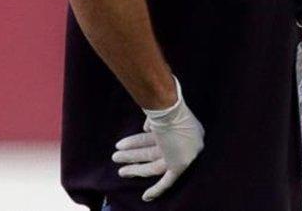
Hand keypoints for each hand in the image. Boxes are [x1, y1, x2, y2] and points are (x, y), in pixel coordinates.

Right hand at [112, 76, 203, 201]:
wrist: (169, 109)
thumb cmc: (164, 104)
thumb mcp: (158, 113)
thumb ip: (154, 122)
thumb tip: (147, 128)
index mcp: (185, 127)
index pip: (163, 138)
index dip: (145, 140)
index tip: (136, 137)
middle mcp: (186, 141)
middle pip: (154, 151)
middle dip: (134, 152)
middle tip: (117, 154)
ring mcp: (182, 153)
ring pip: (152, 162)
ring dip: (132, 162)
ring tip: (115, 159)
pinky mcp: (179, 165)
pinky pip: (167, 181)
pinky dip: (157, 190)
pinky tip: (146, 197)